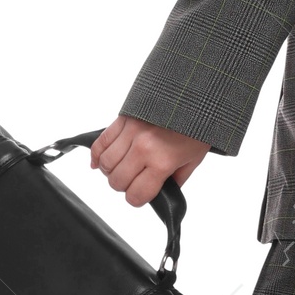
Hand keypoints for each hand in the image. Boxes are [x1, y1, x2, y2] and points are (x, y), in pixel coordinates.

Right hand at [90, 115, 209, 204]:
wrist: (193, 94)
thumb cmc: (197, 127)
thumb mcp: (193, 160)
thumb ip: (176, 180)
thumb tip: (162, 193)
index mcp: (162, 161)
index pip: (136, 194)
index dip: (137, 199)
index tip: (141, 196)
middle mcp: (143, 148)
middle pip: (117, 181)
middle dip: (124, 187)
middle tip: (134, 182)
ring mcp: (130, 132)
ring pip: (105, 164)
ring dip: (111, 172)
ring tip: (122, 169)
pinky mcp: (123, 119)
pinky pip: (100, 142)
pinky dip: (96, 156)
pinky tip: (100, 163)